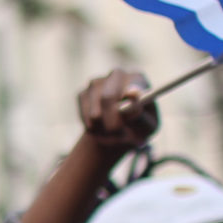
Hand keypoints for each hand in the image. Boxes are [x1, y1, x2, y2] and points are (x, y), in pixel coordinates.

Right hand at [21, 70, 158, 222]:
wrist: (107, 146)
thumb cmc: (131, 141)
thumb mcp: (141, 134)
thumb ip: (140, 117)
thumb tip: (134, 98)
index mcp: (141, 84)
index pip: (137, 76)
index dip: (132, 86)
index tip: (130, 99)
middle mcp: (120, 77)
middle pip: (112, 78)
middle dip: (110, 104)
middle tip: (111, 128)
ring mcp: (99, 83)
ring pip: (93, 90)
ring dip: (97, 114)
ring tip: (102, 133)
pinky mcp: (83, 93)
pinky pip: (81, 102)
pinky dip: (85, 117)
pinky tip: (92, 129)